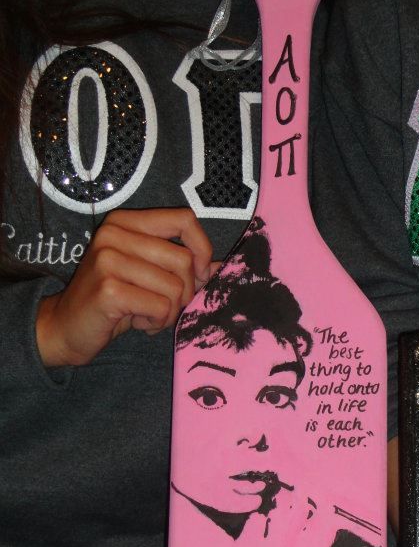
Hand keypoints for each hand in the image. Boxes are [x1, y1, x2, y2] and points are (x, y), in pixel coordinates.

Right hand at [36, 207, 214, 366]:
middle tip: (165, 306)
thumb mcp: (148, 275)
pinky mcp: (109, 289)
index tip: (199, 274)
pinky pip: (161, 308)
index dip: (201, 249)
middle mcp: (114, 234)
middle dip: (185, 293)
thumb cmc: (114, 300)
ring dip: (169, 312)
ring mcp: (109, 260)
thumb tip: (223, 266)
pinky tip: (138, 322)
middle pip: (184, 260)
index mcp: (126, 222)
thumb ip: (182, 266)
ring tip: (148, 315)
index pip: (184, 219)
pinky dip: (157, 323)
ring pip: (175, 288)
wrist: (67, 327)